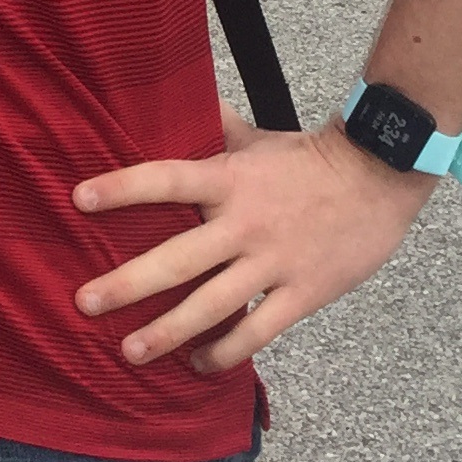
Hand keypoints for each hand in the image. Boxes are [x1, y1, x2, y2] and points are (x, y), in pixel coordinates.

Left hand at [71, 115, 430, 373]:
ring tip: (131, 352)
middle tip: (85, 303)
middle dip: (127, 284)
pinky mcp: (303, 293)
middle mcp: (245, 223)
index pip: (165, 179)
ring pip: (211, 305)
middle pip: (177, 259)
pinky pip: (257, 330)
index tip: (79, 199)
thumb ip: (217, 126)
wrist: (382, 176)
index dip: (122, 187)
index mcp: (229, 179)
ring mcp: (273, 262)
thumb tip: (185, 97)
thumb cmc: (312, 158)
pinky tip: (199, 364)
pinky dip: (226, 351)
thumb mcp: (259, 138)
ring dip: (168, 332)